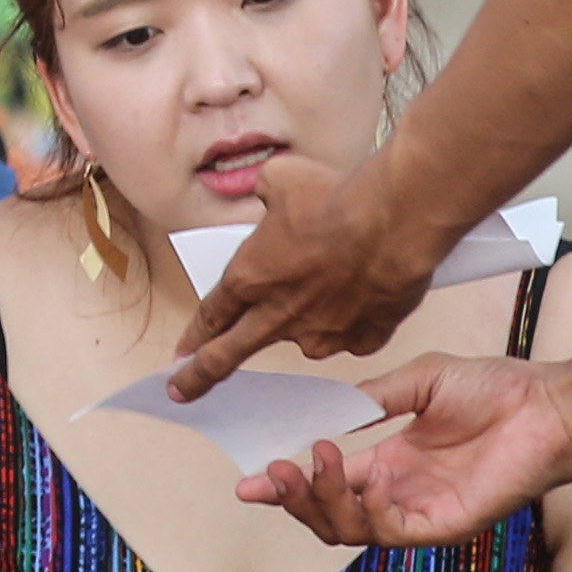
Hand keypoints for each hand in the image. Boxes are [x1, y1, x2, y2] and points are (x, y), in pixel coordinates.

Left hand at [167, 149, 446, 396]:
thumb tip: (270, 195)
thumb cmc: (334, 200)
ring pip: (304, 337)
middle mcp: (279, 316)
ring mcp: (320, 334)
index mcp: (250, 278)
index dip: (192, 338)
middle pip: (229, 355)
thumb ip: (265, 194)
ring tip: (335, 280)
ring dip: (309, 318)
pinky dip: (353, 319)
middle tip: (181, 391)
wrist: (393, 223)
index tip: (179, 358)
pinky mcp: (361, 341)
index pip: (210, 317)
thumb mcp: (279, 180)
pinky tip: (365, 292)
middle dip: (199, 377)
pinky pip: (351, 334)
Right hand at [239, 352, 571, 549]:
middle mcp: (402, 492)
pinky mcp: (444, 525)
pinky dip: (361, 508)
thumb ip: (373, 398)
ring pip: (350, 530)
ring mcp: (422, 512)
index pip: (330, 482)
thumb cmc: (498, 389)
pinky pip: (389, 531)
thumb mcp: (419, 381)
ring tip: (308, 465)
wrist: (548, 404)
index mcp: (394, 461)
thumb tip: (327, 410)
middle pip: (330, 515)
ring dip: (319, 501)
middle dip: (291, 500)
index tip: (250, 478)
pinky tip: (354, 473)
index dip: (288, 482)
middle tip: (266, 476)